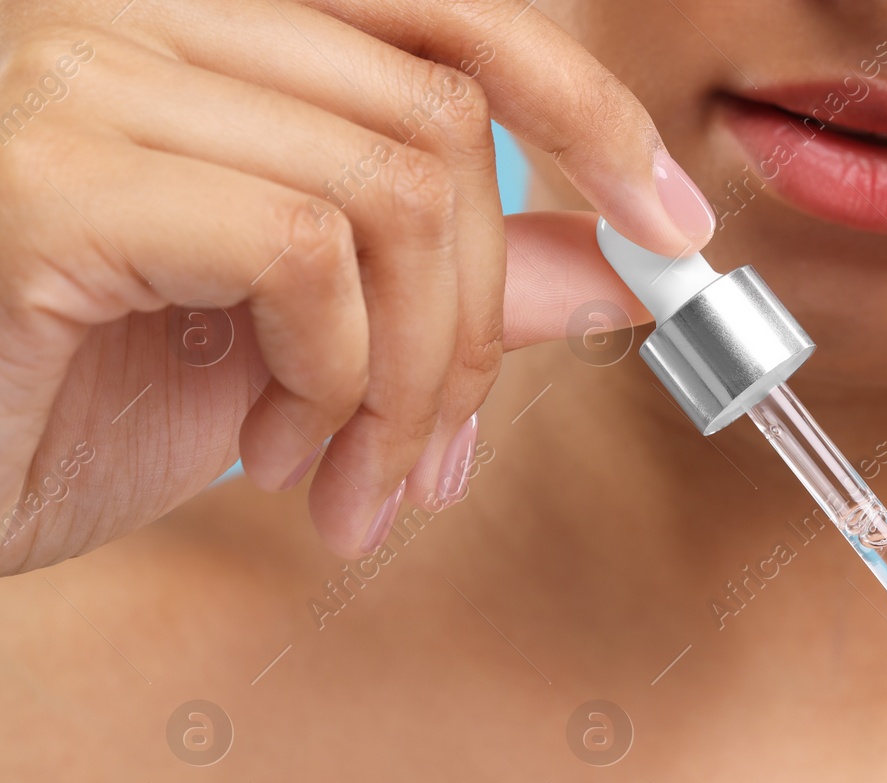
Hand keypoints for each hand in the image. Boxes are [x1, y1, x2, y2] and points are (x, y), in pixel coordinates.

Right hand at [0, 0, 708, 568]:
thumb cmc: (65, 404)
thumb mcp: (301, 340)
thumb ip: (448, 284)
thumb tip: (614, 264)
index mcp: (206, 30)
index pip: (448, 18)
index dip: (585, 108)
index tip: (668, 226)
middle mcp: (137, 8)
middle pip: (444, 126)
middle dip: (478, 326)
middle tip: (434, 455)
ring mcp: (84, 69)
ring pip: (397, 196)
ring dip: (411, 381)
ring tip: (350, 476)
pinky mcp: (52, 169)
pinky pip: (305, 251)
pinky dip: (332, 376)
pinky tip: (273, 451)